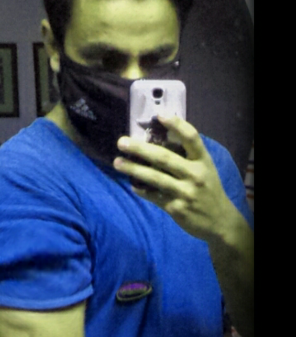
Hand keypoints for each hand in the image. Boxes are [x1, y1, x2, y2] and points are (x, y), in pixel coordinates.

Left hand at [113, 115, 237, 244]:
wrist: (219, 221)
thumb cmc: (208, 189)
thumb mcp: (205, 169)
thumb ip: (186, 157)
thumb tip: (156, 140)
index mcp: (203, 161)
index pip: (191, 138)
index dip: (177, 125)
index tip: (160, 115)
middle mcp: (195, 175)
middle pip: (164, 158)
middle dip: (141, 149)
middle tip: (121, 142)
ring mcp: (185, 192)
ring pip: (155, 178)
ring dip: (134, 169)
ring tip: (117, 162)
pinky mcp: (176, 208)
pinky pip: (154, 196)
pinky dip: (141, 190)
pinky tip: (132, 186)